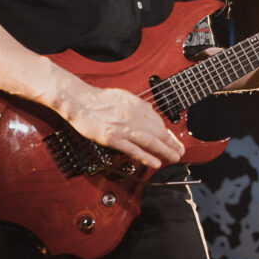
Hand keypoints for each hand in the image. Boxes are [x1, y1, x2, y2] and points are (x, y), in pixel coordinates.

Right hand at [60, 81, 184, 169]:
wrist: (78, 101)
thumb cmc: (98, 98)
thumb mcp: (124, 96)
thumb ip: (138, 105)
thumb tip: (149, 112)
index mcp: (137, 106)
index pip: (159, 122)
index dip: (168, 133)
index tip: (174, 140)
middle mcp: (134, 117)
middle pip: (158, 132)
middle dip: (172, 144)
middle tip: (180, 152)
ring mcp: (123, 128)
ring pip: (150, 141)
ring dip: (165, 151)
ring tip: (174, 158)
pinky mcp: (112, 138)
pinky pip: (133, 149)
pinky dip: (146, 157)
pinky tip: (155, 162)